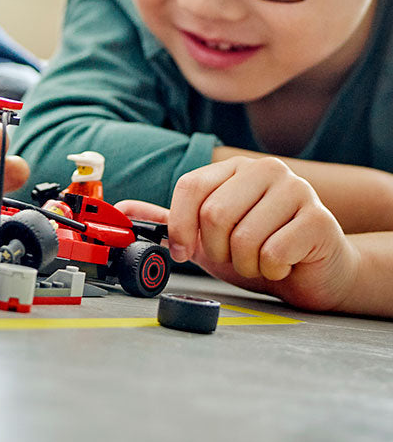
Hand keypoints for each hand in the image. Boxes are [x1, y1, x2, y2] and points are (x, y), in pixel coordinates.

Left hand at [116, 156, 358, 311]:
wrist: (317, 272)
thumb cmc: (259, 250)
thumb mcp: (206, 236)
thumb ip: (169, 220)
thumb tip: (122, 209)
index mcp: (236, 169)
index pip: (190, 187)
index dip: (179, 225)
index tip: (180, 250)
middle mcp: (267, 171)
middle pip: (213, 213)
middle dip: (215, 249)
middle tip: (231, 256)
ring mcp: (297, 190)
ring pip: (243, 236)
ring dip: (244, 263)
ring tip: (259, 260)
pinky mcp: (318, 219)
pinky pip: (273, 252)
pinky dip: (270, 270)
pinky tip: (282, 264)